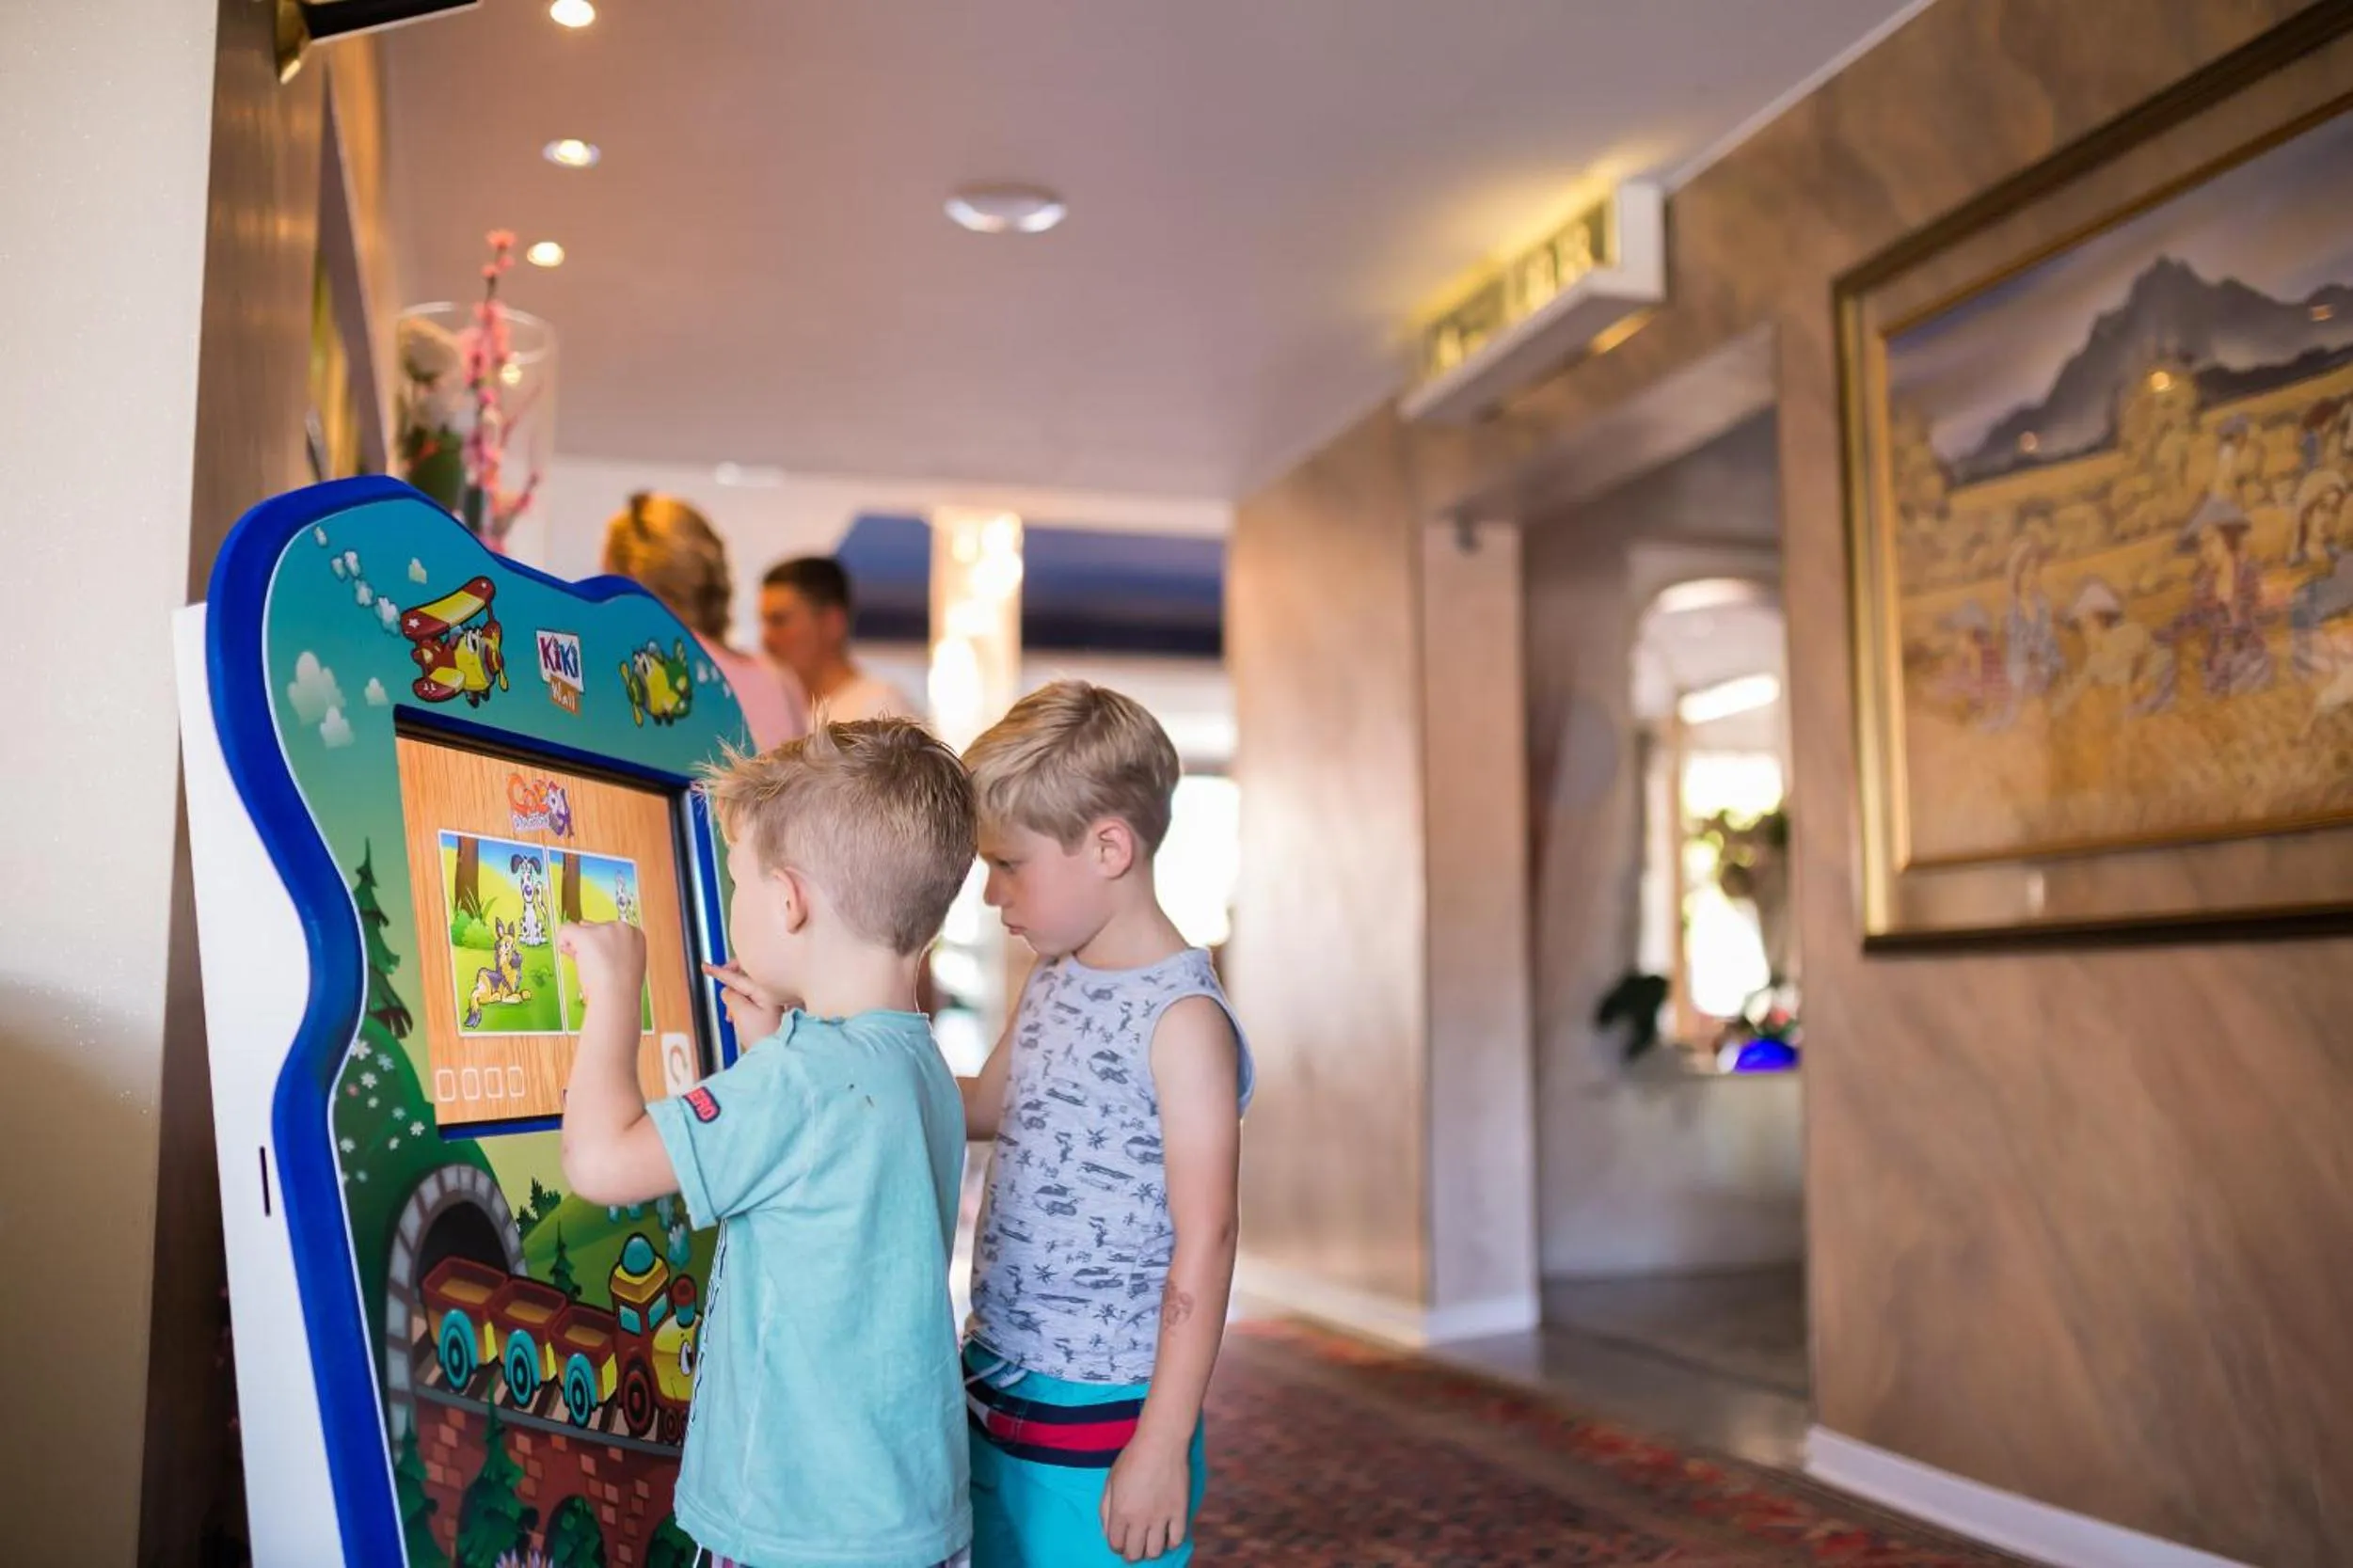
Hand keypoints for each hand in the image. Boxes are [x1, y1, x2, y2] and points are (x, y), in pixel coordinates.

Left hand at [557, 921, 645, 1008]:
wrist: (618, 993)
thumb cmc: (624, 987)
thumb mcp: (630, 966)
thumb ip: (619, 955)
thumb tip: (602, 953)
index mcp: (635, 935)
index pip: (613, 932)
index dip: (604, 946)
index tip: (601, 959)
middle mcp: (621, 927)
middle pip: (598, 929)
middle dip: (591, 944)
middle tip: (590, 964)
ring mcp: (603, 929)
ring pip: (583, 930)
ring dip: (580, 946)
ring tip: (583, 965)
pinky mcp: (585, 934)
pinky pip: (567, 930)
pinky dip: (563, 940)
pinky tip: (566, 952)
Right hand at [702, 959, 787, 1040]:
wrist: (776, 1055)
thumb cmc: (763, 1036)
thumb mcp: (740, 1013)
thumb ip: (730, 996)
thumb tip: (727, 990)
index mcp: (764, 989)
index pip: (737, 976)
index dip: (719, 972)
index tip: (706, 966)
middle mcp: (771, 991)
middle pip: (745, 978)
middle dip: (730, 985)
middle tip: (722, 991)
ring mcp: (772, 1000)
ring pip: (747, 990)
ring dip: (735, 998)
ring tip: (731, 1015)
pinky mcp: (771, 1010)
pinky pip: (752, 999)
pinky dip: (742, 1006)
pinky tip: (738, 1018)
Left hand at [1101, 1432, 1188, 1561]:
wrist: (1162, 1442)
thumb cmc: (1133, 1458)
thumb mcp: (1111, 1480)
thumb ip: (1105, 1508)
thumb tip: (1107, 1531)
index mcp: (1120, 1511)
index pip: (1115, 1545)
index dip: (1117, 1546)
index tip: (1120, 1541)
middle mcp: (1140, 1519)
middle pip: (1134, 1554)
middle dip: (1132, 1554)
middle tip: (1135, 1545)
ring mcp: (1161, 1517)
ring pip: (1155, 1552)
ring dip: (1151, 1550)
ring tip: (1150, 1541)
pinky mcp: (1180, 1512)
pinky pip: (1176, 1540)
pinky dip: (1171, 1542)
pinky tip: (1167, 1534)